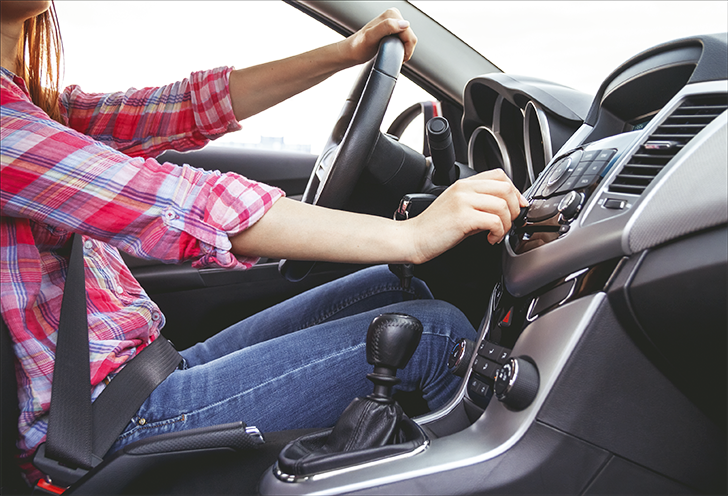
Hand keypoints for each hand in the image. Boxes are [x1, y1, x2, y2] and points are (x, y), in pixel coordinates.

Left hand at [341, 8, 417, 63]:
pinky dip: (402, 48)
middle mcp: (394, 15)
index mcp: (391, 14)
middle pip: (410, 36)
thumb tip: (404, 24)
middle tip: (392, 54)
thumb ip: (387, 27)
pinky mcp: (394, 28)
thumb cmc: (359, 46)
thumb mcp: (371, 37)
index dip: (406, 49)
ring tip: (391, 52)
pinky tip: (392, 49)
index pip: (409, 34)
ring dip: (403, 49)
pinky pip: (405, 39)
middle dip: (405, 49)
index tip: (397, 56)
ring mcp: (394, 22)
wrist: (353, 51)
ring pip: (409, 39)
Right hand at [406, 169, 528, 263]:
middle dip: (514, 208)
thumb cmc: (434, 227)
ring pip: (503, 205)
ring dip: (507, 223)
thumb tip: (504, 209)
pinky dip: (498, 232)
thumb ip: (479, 203)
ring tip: (497, 233)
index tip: (516, 206)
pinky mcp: (463, 218)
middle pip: (505, 188)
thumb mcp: (458, 207)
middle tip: (508, 222)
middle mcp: (464, 189)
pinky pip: (494, 221)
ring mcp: (463, 201)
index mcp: (463, 184)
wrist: (414, 238)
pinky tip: (490, 239)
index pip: (499, 176)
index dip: (514, 191)